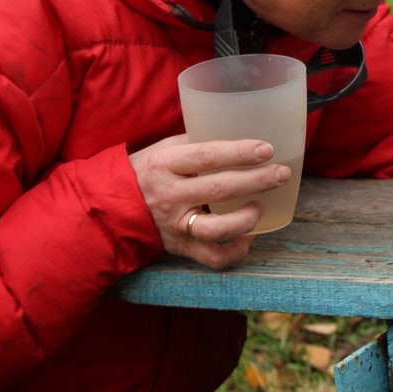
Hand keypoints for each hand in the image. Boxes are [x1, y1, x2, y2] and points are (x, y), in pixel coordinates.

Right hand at [129, 135, 290, 268]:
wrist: (111, 208)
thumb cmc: (147, 171)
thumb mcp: (164, 149)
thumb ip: (197, 143)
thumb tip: (240, 134)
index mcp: (166, 164)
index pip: (207, 156)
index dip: (239, 152)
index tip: (266, 149)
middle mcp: (170, 196)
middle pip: (219, 189)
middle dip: (256, 181)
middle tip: (281, 173)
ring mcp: (175, 225)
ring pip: (217, 229)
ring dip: (246, 218)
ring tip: (260, 206)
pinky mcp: (180, 248)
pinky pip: (212, 257)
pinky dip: (235, 251)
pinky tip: (249, 236)